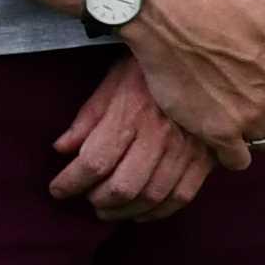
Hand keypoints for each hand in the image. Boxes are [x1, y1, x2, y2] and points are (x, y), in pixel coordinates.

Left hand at [49, 59, 215, 219]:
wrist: (202, 53)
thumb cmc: (149, 68)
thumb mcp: (111, 83)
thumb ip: (87, 118)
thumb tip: (62, 149)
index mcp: (130, 114)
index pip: (94, 162)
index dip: (70, 183)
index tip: (57, 190)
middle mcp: (159, 135)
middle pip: (123, 186)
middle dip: (98, 201)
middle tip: (87, 200)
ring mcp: (186, 148)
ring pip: (152, 196)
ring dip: (125, 211)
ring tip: (109, 209)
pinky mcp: (207, 156)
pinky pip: (183, 195)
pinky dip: (159, 211)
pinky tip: (142, 210)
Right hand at [122, 0, 264, 155]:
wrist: (165, 15)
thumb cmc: (217, 0)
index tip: (255, 70)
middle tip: (236, 87)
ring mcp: (248, 117)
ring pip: (262, 137)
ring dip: (248, 127)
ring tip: (225, 109)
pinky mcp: (217, 133)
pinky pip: (237, 159)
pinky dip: (230, 151)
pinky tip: (217, 132)